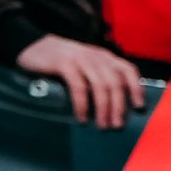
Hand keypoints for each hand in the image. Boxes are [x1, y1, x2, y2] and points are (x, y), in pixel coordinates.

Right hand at [14, 34, 143, 128]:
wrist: (32, 45)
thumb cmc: (63, 62)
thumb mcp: (86, 66)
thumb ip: (100, 78)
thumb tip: (116, 107)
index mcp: (105, 57)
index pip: (128, 70)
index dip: (136, 88)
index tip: (139, 107)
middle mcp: (96, 56)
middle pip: (115, 83)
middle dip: (119, 107)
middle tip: (117, 126)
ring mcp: (80, 58)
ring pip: (100, 86)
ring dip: (103, 108)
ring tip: (102, 126)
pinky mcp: (64, 63)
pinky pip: (79, 86)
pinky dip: (83, 104)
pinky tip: (82, 117)